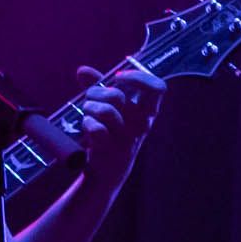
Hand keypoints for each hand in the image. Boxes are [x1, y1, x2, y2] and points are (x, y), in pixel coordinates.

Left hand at [72, 57, 168, 185]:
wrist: (107, 171)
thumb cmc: (111, 134)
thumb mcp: (108, 108)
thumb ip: (98, 87)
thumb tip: (82, 70)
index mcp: (147, 111)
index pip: (158, 88)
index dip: (138, 77)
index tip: (119, 76)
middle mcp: (141, 124)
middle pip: (117, 95)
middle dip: (96, 92)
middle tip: (91, 98)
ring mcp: (127, 137)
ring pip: (104, 110)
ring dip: (89, 108)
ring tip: (88, 115)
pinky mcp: (112, 149)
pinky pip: (96, 129)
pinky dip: (87, 125)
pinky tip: (88, 130)